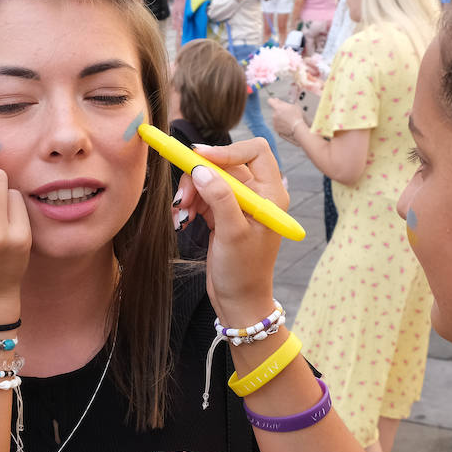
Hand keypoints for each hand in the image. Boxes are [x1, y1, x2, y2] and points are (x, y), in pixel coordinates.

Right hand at [172, 139, 286, 320]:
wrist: (238, 301)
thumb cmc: (243, 271)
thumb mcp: (232, 233)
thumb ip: (219, 198)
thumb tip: (200, 169)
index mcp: (271, 194)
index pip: (254, 151)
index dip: (225, 151)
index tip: (197, 159)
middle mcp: (258, 194)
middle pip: (225, 165)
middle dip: (200, 177)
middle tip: (182, 197)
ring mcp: (240, 204)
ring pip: (211, 179)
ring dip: (191, 192)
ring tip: (180, 214)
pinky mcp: (224, 214)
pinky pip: (204, 196)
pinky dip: (191, 204)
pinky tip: (183, 220)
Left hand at [267, 97, 306, 142]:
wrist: (297, 127)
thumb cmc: (296, 116)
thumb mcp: (292, 105)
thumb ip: (282, 102)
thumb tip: (276, 100)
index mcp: (277, 107)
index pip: (270, 101)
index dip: (273, 101)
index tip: (275, 102)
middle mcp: (274, 114)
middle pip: (274, 110)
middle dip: (279, 111)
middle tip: (287, 113)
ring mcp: (274, 122)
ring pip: (275, 118)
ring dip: (280, 118)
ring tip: (288, 120)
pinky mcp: (275, 128)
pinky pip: (277, 124)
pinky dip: (280, 125)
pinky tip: (286, 125)